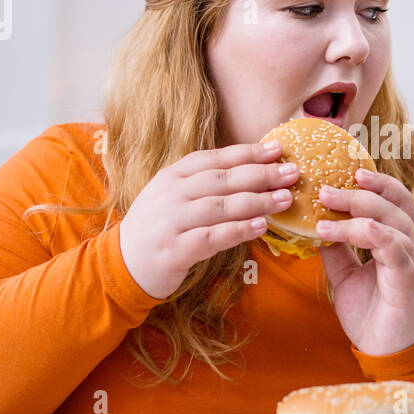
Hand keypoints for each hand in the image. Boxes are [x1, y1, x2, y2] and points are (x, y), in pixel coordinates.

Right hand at [118, 140, 298, 299]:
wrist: (121, 265)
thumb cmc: (158, 228)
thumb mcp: (174, 197)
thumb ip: (205, 184)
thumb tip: (252, 172)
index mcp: (171, 176)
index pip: (214, 159)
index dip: (247, 152)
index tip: (277, 149)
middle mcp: (170, 195)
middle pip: (222, 179)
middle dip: (260, 174)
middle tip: (292, 173)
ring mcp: (171, 222)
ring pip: (220, 206)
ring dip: (257, 201)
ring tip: (285, 199)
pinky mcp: (174, 250)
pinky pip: (212, 237)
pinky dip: (239, 230)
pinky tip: (261, 226)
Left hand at [314, 168, 413, 356]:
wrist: (388, 354)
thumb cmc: (374, 315)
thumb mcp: (347, 277)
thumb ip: (338, 251)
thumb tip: (316, 226)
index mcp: (398, 241)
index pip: (392, 199)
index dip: (374, 182)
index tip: (343, 171)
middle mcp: (410, 245)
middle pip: (393, 202)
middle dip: (358, 190)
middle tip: (324, 188)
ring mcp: (412, 260)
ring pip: (392, 219)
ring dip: (357, 209)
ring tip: (325, 206)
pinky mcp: (408, 279)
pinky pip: (393, 247)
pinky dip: (370, 232)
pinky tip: (344, 231)